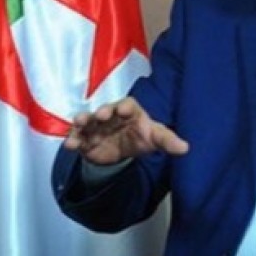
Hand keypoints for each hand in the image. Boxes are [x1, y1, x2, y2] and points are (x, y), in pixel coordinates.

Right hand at [64, 97, 188, 164]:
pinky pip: (78, 137)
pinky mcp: (86, 139)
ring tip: (79, 123)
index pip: (127, 105)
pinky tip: (70, 145)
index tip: (122, 109)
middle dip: (102, 111)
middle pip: (105, 110)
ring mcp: (97, 126)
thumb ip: (169, 141)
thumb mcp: (156, 138)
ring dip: (82, 121)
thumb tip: (185, 148)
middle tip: (100, 115)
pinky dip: (73, 139)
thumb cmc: (143, 136)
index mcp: (130, 110)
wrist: (126, 150)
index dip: (124, 106)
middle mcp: (111, 115)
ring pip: (88, 121)